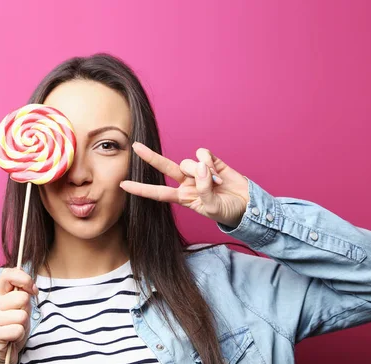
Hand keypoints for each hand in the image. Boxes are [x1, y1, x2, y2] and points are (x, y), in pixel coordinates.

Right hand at [0, 268, 37, 363]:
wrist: (3, 354)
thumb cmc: (13, 328)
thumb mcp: (21, 308)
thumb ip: (24, 294)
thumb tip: (31, 287)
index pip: (7, 274)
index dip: (24, 279)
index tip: (33, 290)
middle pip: (21, 298)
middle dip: (26, 311)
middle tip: (18, 320)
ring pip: (21, 315)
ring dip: (23, 325)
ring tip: (14, 330)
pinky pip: (18, 330)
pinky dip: (20, 336)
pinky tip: (11, 339)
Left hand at [120, 142, 249, 227]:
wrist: (247, 205)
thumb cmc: (227, 211)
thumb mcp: (212, 208)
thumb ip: (203, 189)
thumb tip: (200, 166)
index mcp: (183, 198)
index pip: (157, 193)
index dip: (140, 189)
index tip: (123, 185)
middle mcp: (187, 183)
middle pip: (165, 168)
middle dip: (150, 157)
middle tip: (135, 146)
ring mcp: (198, 171)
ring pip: (189, 162)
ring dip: (201, 171)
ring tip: (215, 183)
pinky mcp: (211, 162)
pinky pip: (203, 154)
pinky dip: (209, 161)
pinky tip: (217, 171)